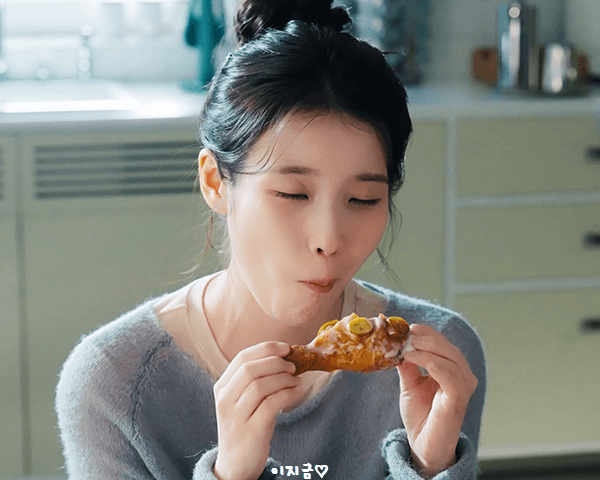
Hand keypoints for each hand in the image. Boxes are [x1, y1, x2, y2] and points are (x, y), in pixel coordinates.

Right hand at [213, 342, 303, 479]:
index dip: (266, 348)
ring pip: (260, 385)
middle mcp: (224, 400)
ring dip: (284, 379)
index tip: (286, 348)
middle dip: (276, 363)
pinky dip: (288, 394)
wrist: (235, 465)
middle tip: (293, 366)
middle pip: (250, 369)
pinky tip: (297, 392)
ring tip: (297, 381)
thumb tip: (284, 357)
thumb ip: (255, 379)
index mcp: (221, 387)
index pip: (242, 357)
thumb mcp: (242, 400)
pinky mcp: (251, 431)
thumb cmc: (245, 426)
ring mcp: (235, 416)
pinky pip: (271, 404)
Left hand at [396, 324, 477, 477]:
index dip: (428, 333)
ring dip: (425, 348)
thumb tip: (398, 343)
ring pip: (449, 357)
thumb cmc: (420, 415)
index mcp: (454, 370)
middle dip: (427, 337)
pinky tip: (411, 357)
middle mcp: (463, 376)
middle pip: (448, 348)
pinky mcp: (458, 398)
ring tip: (405, 347)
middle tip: (407, 334)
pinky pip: (447, 374)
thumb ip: (408, 364)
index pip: (445, 344)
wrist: (422, 444)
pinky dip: (429, 361)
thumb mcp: (410, 383)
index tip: (409, 327)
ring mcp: (463, 387)